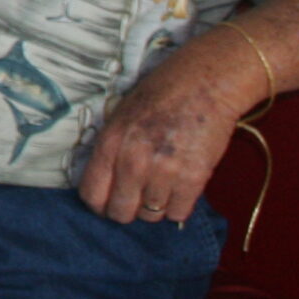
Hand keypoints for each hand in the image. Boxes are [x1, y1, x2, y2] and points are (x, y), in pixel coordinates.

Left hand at [77, 48, 247, 223]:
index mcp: (110, 143)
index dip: (100, 204)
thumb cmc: (163, 94)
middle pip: (120, 212)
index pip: (92, 195)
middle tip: (137, 197)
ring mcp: (163, 173)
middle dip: (127, 209)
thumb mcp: (122, 116)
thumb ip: (111, 150)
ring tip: (162, 185)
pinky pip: (178, 213)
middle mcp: (133, 162)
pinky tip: (180, 187)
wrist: (206, 83)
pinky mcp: (193, 179)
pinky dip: (178, 206)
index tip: (108, 201)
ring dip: (155, 206)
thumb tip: (105, 183)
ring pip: (151, 215)